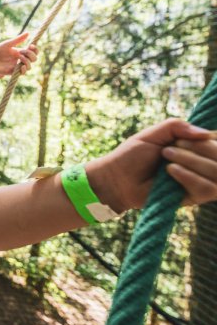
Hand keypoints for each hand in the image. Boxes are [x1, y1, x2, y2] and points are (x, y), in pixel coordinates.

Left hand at [0, 32, 38, 75]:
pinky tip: (21, 66)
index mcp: (20, 51)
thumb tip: (28, 33)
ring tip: (20, 57)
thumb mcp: (7, 44)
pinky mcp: (13, 72)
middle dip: (31, 54)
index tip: (31, 45)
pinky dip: (24, 69)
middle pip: (34, 59)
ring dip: (27, 61)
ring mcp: (17, 66)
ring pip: (30, 66)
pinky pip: (23, 73)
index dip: (35, 49)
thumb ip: (18, 40)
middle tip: (22, 51)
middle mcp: (20, 59)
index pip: (33, 51)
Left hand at [86, 119, 216, 212]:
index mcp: (194, 146)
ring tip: (167, 162)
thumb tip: (206, 134)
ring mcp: (200, 181)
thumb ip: (177, 126)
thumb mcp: (153, 133)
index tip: (179, 140)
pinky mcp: (194, 198)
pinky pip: (207, 189)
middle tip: (167, 150)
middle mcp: (202, 163)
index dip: (205, 140)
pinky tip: (171, 172)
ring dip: (192, 162)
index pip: (216, 141)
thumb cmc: (133, 154)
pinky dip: (191, 177)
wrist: (117, 178)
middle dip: (196, 150)